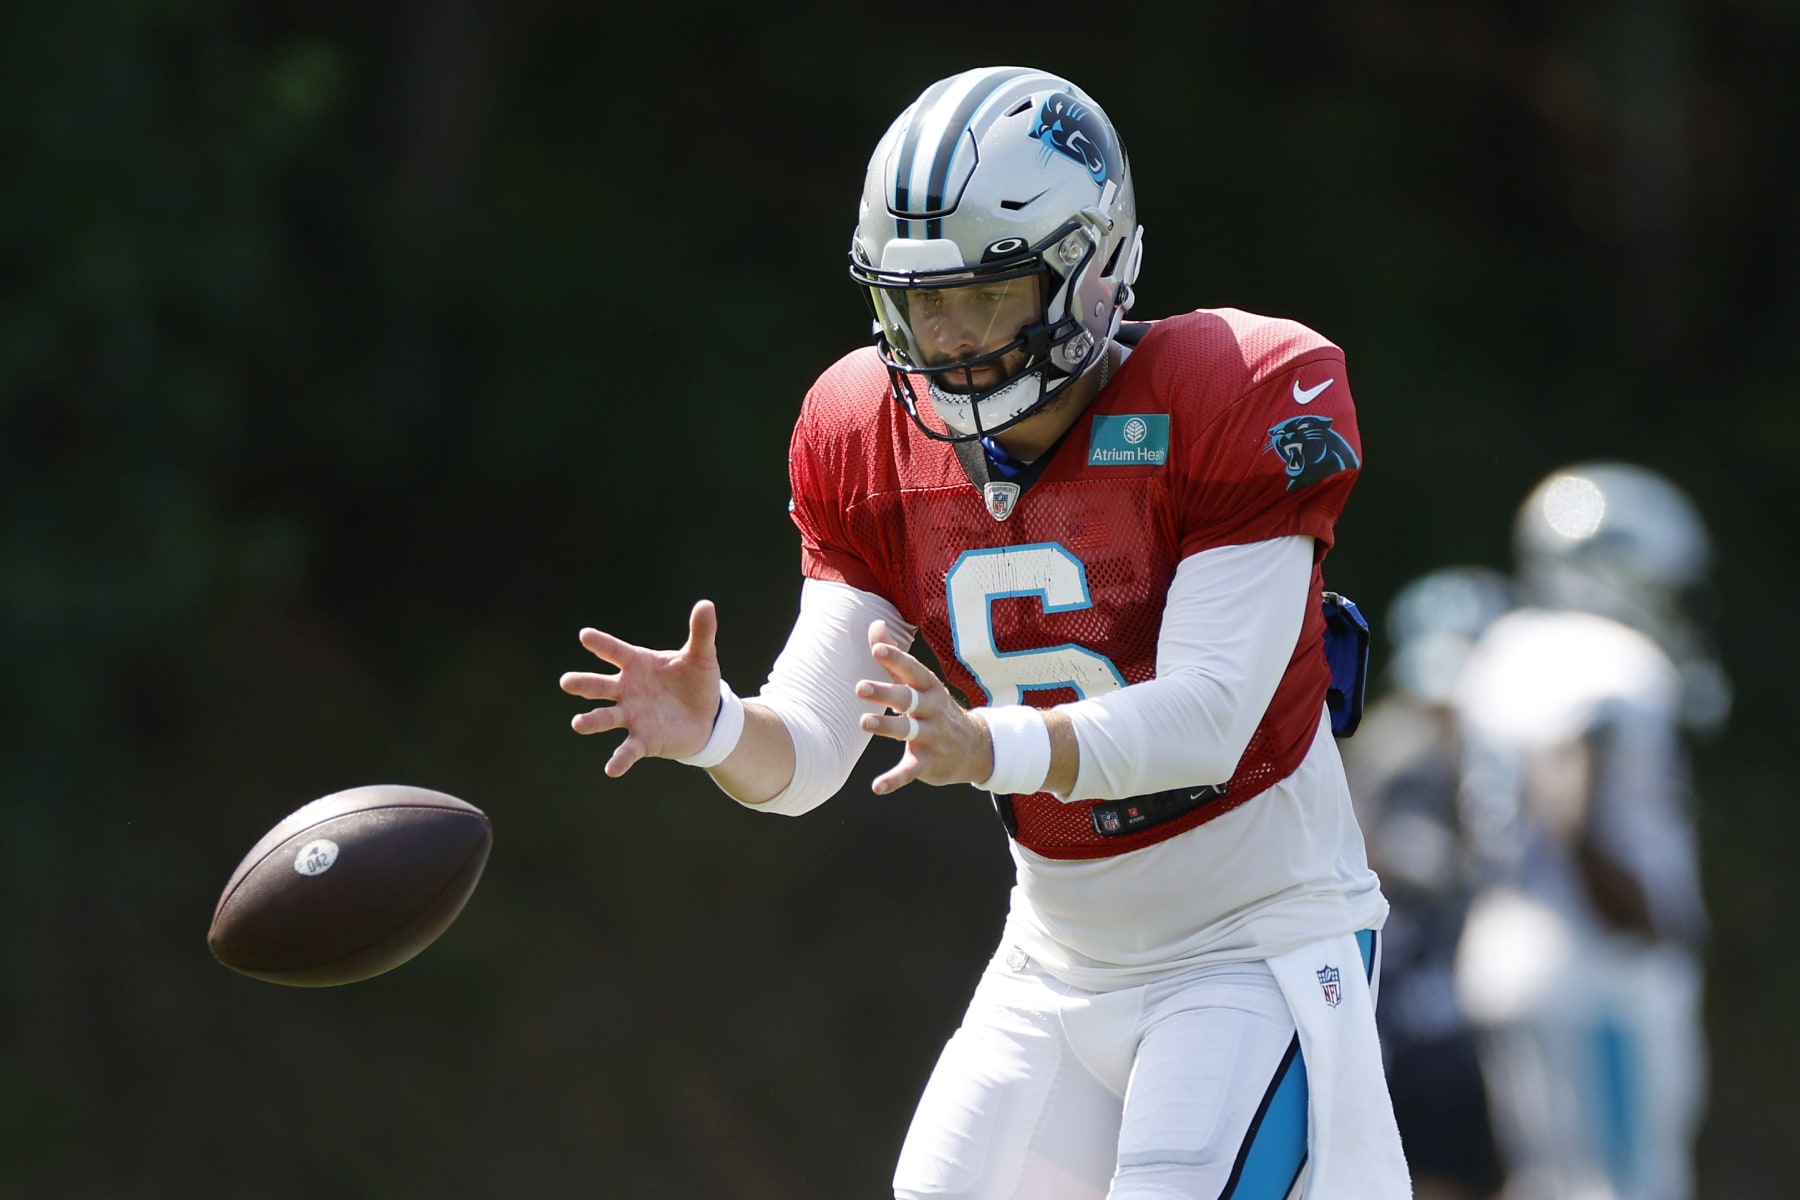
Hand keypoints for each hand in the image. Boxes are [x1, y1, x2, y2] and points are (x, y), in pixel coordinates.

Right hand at [560, 600, 724, 777]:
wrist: (708, 716)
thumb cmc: (696, 681)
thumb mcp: (702, 657)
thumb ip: (701, 632)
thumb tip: (706, 604)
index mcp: (637, 665)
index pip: (616, 651)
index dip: (601, 644)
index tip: (585, 636)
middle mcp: (627, 690)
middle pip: (599, 686)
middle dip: (583, 684)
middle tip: (567, 682)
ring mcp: (632, 715)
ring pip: (605, 717)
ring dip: (592, 720)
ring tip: (578, 723)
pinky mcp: (643, 739)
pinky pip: (628, 750)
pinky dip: (620, 759)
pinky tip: (612, 769)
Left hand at [856, 619, 993, 793]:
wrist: (976, 747)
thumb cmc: (935, 708)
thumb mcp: (920, 683)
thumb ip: (894, 658)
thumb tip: (874, 625)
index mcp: (928, 688)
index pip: (912, 670)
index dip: (895, 658)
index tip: (876, 648)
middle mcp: (931, 710)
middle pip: (908, 698)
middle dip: (886, 692)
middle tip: (860, 687)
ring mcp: (932, 737)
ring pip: (908, 731)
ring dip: (887, 726)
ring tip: (864, 722)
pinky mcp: (928, 763)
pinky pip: (910, 771)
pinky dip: (895, 779)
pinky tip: (878, 786)